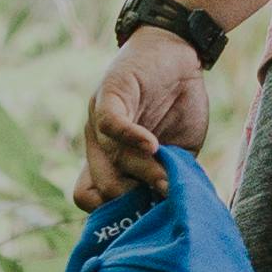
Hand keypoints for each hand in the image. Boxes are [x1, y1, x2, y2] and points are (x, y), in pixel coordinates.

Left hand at [73, 25, 208, 207]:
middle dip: (137, 199)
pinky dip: (133, 139)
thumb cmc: (179, 105)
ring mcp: (99, 120)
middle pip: (103, 189)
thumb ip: (175, 177)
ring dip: (143, 172)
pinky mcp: (110, 94)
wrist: (178, 53)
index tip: (149, 218)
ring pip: (113, 161)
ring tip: (168, 175)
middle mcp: (97, 144)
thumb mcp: (181, 150)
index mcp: (109, 160)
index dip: (117, 215)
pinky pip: (112, 124)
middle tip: (164, 196)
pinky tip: (154, 145)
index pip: (90, 199)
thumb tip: (175, 209)